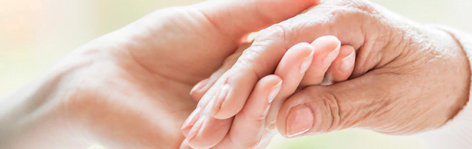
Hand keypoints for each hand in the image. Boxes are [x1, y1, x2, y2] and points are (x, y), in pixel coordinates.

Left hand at [6, 0, 318, 147]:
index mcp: (251, 85)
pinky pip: (241, 134)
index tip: (332, 28)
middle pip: (286, 93)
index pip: (289, 70)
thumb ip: (263, 11)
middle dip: (307, 67)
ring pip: (268, 113)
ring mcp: (230, 136)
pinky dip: (258, 105)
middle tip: (333, 42)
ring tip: (307, 52)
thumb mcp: (218, 20)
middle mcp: (246, 113)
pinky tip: (271, 79)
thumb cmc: (157, 45)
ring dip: (290, 82)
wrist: (107, 76)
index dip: (310, 51)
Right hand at [189, 0, 470, 147]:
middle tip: (194, 125)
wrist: (454, 76)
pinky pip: (279, 73)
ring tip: (198, 127)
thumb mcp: (388, 98)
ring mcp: (320, 35)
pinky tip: (224, 115)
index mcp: (345, 18)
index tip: (218, 109)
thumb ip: (338, 106)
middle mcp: (326, 20)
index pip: (281, 44)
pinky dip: (254, 96)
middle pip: (264, 51)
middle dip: (227, 89)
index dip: (246, 77)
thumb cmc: (430, 82)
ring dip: (232, 95)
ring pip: (265, 64)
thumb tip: (285, 122)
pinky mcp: (319, 55)